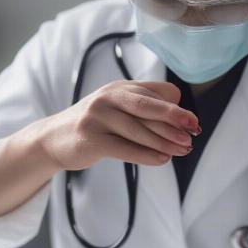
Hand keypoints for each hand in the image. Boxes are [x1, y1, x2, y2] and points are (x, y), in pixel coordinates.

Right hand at [40, 80, 200, 170]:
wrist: (53, 139)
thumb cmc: (94, 125)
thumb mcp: (117, 109)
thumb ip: (143, 108)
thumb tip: (179, 119)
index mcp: (119, 87)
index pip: (153, 93)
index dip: (176, 107)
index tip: (192, 123)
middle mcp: (108, 97)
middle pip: (147, 105)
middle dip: (174, 117)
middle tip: (194, 130)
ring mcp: (97, 117)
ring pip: (137, 129)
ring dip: (164, 141)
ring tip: (183, 150)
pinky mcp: (90, 139)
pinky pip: (124, 148)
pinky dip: (146, 155)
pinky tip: (162, 160)